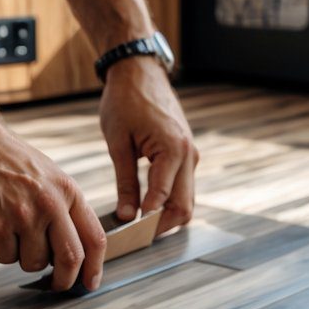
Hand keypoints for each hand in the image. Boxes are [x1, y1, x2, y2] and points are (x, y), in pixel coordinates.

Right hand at [0, 118, 106, 290]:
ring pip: (34, 262)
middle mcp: (50, 204)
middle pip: (70, 258)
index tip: (91, 282)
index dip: (95, 267)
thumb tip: (78, 254)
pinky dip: (1, 250)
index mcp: (68, 191)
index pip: (94, 237)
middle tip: (58, 285)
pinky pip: (5, 258)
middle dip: (65, 280)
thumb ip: (67, 210)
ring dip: (24, 258)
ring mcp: (23, 216)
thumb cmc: (11, 163)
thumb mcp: (51, 178)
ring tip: (14, 232)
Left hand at [99, 59, 198, 234]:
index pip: (162, 200)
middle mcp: (188, 154)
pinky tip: (146, 206)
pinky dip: (168, 201)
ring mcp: (190, 154)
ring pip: (186, 199)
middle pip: (184, 208)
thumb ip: (126, 183)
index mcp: (173, 150)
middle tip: (134, 238)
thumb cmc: (125, 100)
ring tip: (138, 225)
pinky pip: (183, 186)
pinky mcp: (186, 153)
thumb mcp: (118, 143)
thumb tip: (128, 216)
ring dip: (167, 216)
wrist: (139, 71)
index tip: (127, 235)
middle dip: (161, 227)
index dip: (146, 223)